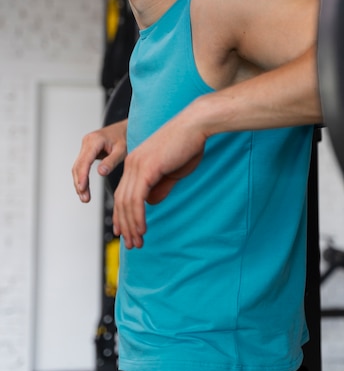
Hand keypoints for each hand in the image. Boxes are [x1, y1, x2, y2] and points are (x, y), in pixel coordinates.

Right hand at [72, 119, 127, 202]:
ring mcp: (85, 146)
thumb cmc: (126, 137)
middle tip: (85, 199)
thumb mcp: (122, 150)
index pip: (85, 160)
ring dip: (79, 183)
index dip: (82, 176)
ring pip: (77, 167)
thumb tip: (101, 173)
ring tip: (84, 198)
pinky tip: (84, 189)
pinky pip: (81, 166)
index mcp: (94, 140)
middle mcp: (87, 142)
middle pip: (78, 165)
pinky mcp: (87, 151)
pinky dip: (82, 178)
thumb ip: (111, 161)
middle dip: (80, 183)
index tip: (82, 189)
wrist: (126, 128)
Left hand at [112, 110, 206, 248]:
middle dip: (125, 225)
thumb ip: (160, 186)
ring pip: (127, 203)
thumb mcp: (172, 171)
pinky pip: (136, 199)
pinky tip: (142, 230)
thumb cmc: (188, 145)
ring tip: (137, 242)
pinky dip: (138, 217)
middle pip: (120, 201)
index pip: (123, 194)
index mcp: (136, 163)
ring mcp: (137, 165)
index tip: (125, 233)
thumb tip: (150, 203)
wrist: (195, 125)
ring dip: (131, 225)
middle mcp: (131, 164)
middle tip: (131, 244)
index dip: (122, 215)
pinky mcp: (146, 168)